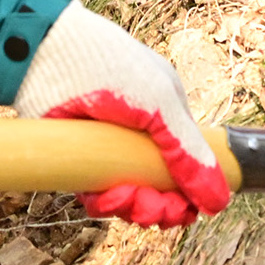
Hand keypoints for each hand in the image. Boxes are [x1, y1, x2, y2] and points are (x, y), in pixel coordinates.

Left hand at [12, 1, 229, 226]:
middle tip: (155, 210)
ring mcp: (107, 151)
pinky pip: (97, 198)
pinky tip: (106, 197)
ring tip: (127, 199)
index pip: (187, 166)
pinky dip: (105, 204)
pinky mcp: (77, 161)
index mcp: (166, 116)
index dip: (189, 195)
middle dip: (162, 207)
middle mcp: (139, 137)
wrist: (45, 54)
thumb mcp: (162, 105)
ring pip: (130, 198)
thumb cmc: (110, 66)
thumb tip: (220, 202)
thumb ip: (190, 153)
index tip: (189, 210)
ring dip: (134, 208)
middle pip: (161, 190)